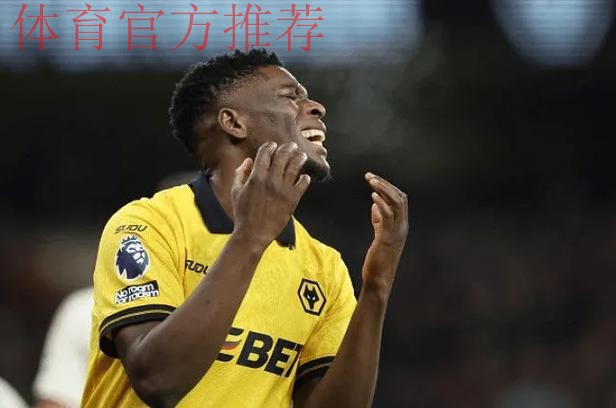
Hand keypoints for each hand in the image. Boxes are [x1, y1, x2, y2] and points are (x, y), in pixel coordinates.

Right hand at [231, 142, 310, 248]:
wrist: (253, 234)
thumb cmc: (242, 213)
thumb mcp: (236, 191)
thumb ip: (241, 174)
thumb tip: (249, 161)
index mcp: (256, 176)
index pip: (265, 153)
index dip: (270, 146)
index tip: (273, 145)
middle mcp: (271, 180)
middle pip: (283, 156)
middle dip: (288, 148)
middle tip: (292, 146)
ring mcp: (283, 189)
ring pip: (295, 166)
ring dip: (299, 158)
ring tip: (301, 155)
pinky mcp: (292, 199)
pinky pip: (302, 184)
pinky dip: (304, 178)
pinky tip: (304, 177)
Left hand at [361, 172, 408, 297]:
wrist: (379, 280)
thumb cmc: (378, 259)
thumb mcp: (380, 235)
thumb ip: (379, 220)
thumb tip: (375, 204)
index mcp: (401, 226)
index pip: (401, 200)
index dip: (388, 187)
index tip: (374, 179)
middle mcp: (402, 228)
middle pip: (400, 198)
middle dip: (385, 184)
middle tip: (370, 176)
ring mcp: (397, 233)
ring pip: (397, 204)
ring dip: (383, 190)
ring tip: (370, 180)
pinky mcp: (387, 239)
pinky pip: (388, 217)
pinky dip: (382, 203)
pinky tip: (373, 196)